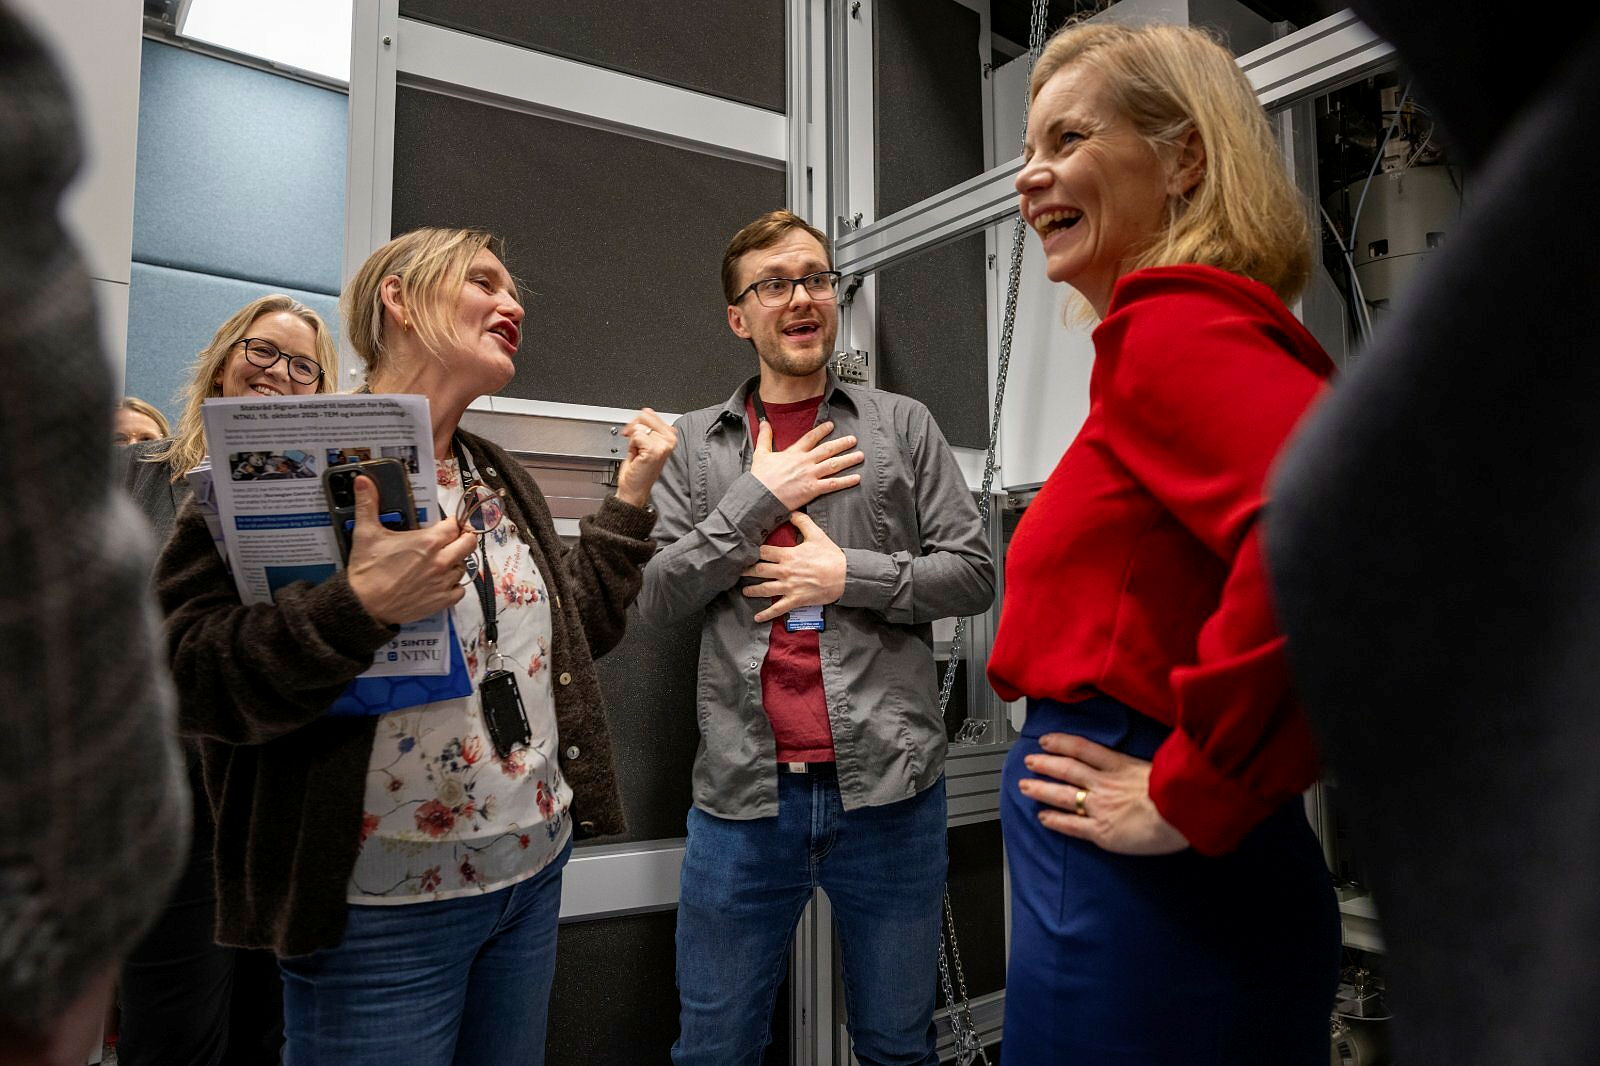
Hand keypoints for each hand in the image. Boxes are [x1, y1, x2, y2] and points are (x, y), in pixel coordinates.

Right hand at [345, 475, 476, 625]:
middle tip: (450, 540)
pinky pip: (460, 590)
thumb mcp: (366, 533)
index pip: (455, 525)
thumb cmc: (367, 570)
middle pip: (469, 543)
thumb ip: (368, 504)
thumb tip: (362, 480)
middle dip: (463, 538)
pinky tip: (439, 582)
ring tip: (439, 562)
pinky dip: (453, 586)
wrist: (363, 606)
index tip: (445, 525)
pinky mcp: (442, 601)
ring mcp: (444, 582)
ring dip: (455, 562)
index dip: (451, 523)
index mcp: (429, 541)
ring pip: (463, 566)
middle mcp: (442, 561)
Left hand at [616, 407, 676, 507]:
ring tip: (638, 452)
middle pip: (644, 416)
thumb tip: (645, 411)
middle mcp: (670, 439)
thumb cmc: (639, 469)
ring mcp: (663, 445)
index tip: (634, 435)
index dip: (637, 423)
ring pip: (639, 427)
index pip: (649, 414)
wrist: (634, 488)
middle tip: (635, 445)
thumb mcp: (646, 442)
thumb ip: (647, 425)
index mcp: (670, 435)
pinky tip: (636, 456)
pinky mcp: (654, 450)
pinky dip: (632, 446)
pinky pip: (636, 436)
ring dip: (633, 441)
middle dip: (634, 429)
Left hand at [740, 512, 846, 622]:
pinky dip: (766, 614)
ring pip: (764, 589)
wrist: (844, 575)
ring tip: (745, 591)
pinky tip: (757, 618)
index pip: (763, 552)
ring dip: (752, 590)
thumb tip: (792, 511)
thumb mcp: (817, 535)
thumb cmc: (831, 556)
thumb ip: (802, 522)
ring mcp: (789, 587)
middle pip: (759, 570)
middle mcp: (785, 571)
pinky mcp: (795, 599)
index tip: (744, 552)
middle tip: (738, 571)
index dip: (752, 552)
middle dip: (746, 571)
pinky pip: (778, 608)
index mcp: (788, 555)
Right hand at [749, 419, 863, 509]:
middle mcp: (805, 461)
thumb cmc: (759, 477)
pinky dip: (846, 481)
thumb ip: (765, 437)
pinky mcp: (812, 489)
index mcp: (793, 452)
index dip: (822, 430)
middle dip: (842, 443)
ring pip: (834, 465)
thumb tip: (764, 422)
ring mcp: (810, 475)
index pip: (811, 437)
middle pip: (827, 449)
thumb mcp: (761, 453)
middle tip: (853, 439)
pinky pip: (833, 484)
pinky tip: (856, 478)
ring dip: (848, 459)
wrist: (760, 495)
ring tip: (860, 456)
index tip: (831, 426)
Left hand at [1016, 733, 1189, 855]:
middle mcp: (1105, 783)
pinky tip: (1043, 817)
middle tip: (1029, 761)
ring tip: (1025, 786)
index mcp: (1121, 765)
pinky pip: (1072, 825)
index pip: (1083, 748)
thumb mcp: (1161, 766)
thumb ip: (1142, 765)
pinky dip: (1055, 820)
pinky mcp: (1102, 830)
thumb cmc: (1181, 791)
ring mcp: (1100, 806)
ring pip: (1063, 795)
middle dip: (1045, 764)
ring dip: (1042, 789)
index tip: (1047, 740)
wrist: (1184, 811)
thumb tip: (1140, 765)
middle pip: (1067, 769)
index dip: (1062, 743)